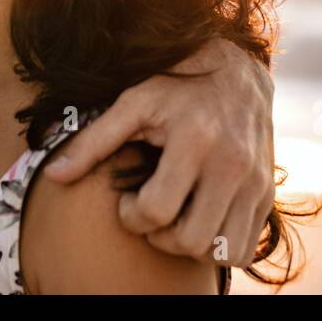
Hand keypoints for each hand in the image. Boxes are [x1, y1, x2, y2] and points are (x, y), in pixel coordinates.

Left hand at [40, 38, 275, 266]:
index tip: (129, 199)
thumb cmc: (176, 84)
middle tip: (151, 211)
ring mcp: (255, 181)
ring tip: (177, 218)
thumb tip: (54, 176)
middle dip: (160, 237)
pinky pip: (245, 246)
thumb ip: (93, 141)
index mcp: (194, 140)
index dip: (132, 215)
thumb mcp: (133, 102)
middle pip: (190, 240)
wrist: (237, 68)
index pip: (156, 211)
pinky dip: (219, 245)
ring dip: (191, 246)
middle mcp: (231, 164)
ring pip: (223, 252)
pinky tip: (201, 218)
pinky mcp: (267, 192)